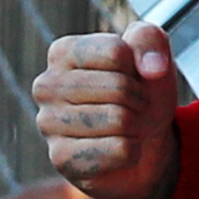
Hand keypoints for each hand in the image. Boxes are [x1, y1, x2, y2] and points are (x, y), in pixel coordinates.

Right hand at [32, 30, 177, 198]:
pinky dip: (132, 151)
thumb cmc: (139, 93)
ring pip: (120, 120)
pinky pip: (120, 150)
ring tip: (123, 126)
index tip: (131, 77)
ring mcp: (48, 123)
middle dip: (138, 99)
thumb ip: (150, 40)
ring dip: (135, 126)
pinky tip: (115, 150)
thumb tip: (152, 68)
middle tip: (131, 106)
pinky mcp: (61, 158)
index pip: (116, 52)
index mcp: (62, 52)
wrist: (142, 142)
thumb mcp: (152, 56)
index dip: (139, 67)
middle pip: (118, 87)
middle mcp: (46, 85)